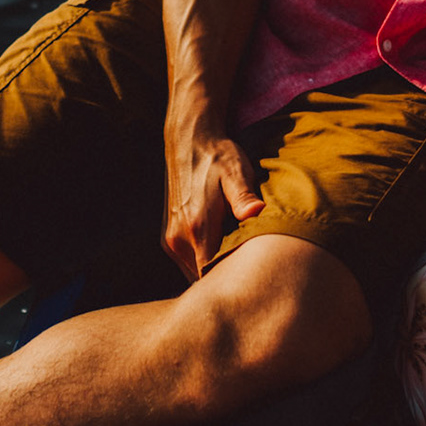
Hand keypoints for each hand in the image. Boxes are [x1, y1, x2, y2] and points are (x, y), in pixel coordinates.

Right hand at [160, 131, 264, 281]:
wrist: (189, 140)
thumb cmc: (218, 156)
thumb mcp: (236, 173)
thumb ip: (243, 197)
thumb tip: (257, 211)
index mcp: (197, 228)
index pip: (213, 277)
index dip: (233, 284)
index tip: (253, 285)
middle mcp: (179, 239)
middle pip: (203, 280)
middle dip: (226, 281)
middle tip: (253, 280)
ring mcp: (170, 239)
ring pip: (194, 273)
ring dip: (214, 273)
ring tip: (240, 268)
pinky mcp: (168, 236)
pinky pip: (188, 262)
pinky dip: (204, 264)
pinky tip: (224, 254)